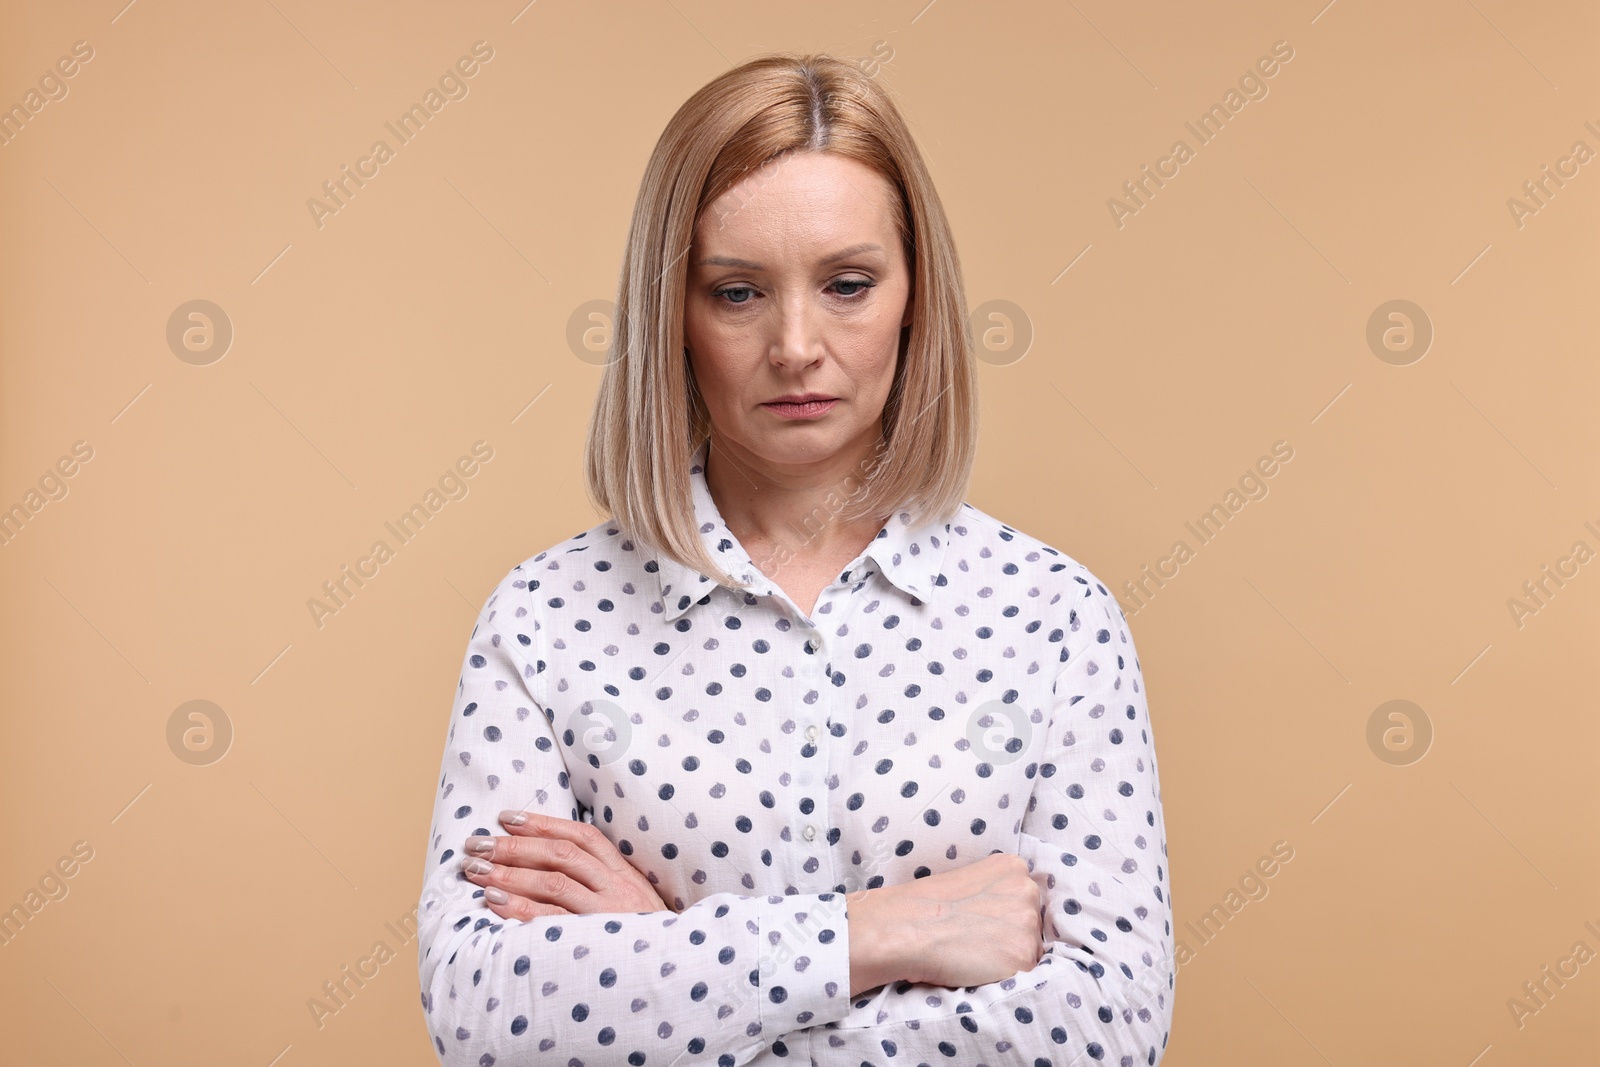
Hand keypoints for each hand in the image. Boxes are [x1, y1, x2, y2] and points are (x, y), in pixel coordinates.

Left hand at [459, 809, 669, 921]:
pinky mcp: (594, 942)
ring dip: (509, 874)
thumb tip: (552, 859)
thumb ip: (600, 879)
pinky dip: (520, 910)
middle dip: (514, 847)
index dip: (543, 823)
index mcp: (622, 872)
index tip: (507, 817)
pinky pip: (551, 922)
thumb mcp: (631, 898)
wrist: (676, 972)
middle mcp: (615, 887)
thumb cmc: (644, 936)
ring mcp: (606, 914)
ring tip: (476, 871)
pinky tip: (494, 903)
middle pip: (560, 855)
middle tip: (476, 845)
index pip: (581, 836)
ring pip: (553, 883)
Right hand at [854, 852, 1042, 991]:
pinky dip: (1004, 976)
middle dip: (1010, 935)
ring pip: (1030, 950)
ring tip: (975, 953)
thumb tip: (1006, 913)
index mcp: (1013, 867)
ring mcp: (1028, 923)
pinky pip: (1025, 974)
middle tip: (975, 939)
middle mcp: (1027, 890)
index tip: (979, 922)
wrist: (906, 927)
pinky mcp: (1024, 956)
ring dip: (1008, 957)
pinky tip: (979, 967)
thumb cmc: (927, 906)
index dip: (1003, 917)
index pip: (1024, 901)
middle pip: (1032, 925)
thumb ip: (996, 890)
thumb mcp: (969, 879)